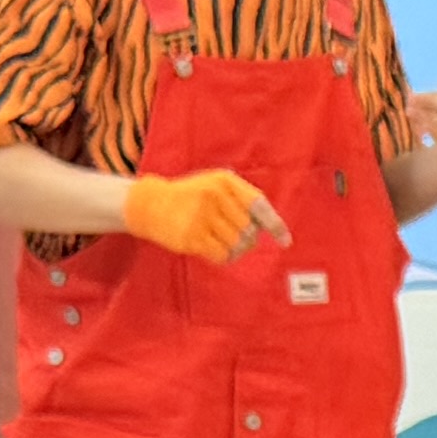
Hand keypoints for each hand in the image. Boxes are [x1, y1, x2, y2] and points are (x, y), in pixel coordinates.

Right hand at [119, 168, 287, 263]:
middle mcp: (214, 196)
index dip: (275, 225)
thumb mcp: (215, 185)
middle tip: (231, 235)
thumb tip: (270, 227)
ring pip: (238, 245)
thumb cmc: (191, 197)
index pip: (258, 204)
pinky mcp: (192, 236)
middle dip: (247, 239)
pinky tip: (213, 249)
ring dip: (235, 249)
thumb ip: (242, 200)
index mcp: (224, 180)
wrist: (151, 204)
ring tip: (221, 241)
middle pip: (250, 231)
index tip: (286, 241)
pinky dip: (223, 257)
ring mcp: (202, 216)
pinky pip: (222, 255)